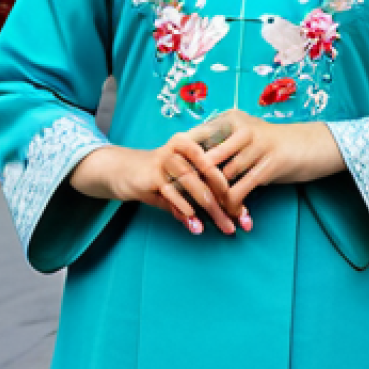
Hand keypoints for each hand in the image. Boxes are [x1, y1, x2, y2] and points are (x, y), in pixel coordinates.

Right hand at [68, 130, 246, 236]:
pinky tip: (195, 224)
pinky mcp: (152, 173)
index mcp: (196, 143)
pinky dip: (184, 209)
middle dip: (226, 202)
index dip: (234, 192)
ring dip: (209, 207)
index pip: (221, 167)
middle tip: (238, 223)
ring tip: (222, 225)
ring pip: (194, 184)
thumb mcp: (184, 184)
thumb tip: (230, 217)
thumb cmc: (161, 177)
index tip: (246, 216)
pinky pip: (172, 192)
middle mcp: (183, 147)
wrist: (122, 171)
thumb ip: (203, 196)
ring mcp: (167, 159)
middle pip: (211, 176)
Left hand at [197, 109, 345, 213]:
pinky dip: (232, 205)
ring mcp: (257, 144)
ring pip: (222, 178)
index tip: (176, 183)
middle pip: (205, 160)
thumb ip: (218, 146)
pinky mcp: (269, 163)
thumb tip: (186, 165)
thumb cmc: (270, 145)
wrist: (310, 146)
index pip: (196, 140)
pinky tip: (232, 214)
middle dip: (194, 184)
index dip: (184, 163)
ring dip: (215, 199)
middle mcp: (242, 128)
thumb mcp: (243, 138)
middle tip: (185, 202)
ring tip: (209, 212)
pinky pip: (241, 189)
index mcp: (231, 119)